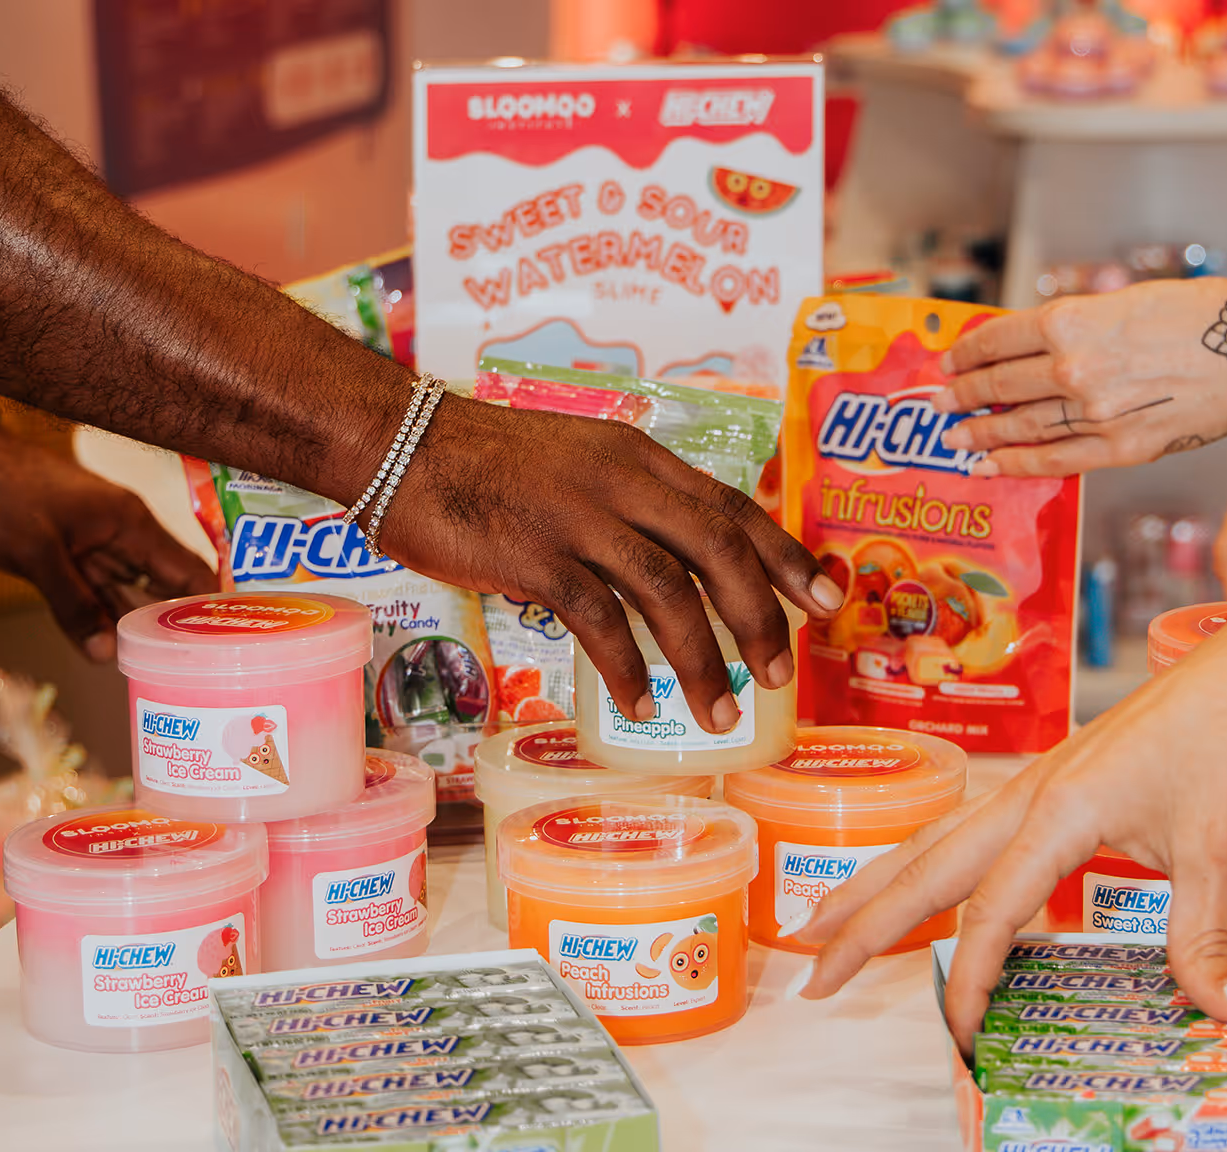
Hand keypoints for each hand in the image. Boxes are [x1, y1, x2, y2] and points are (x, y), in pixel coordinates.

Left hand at [0, 416, 215, 657]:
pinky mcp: (68, 556)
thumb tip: (107, 653)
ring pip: (128, 592)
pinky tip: (114, 648)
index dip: (212, 603)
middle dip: (182, 621)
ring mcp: (94, 545)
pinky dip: (104, 617)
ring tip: (166, 666)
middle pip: (164, 584)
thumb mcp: (37, 552)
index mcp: (128, 522)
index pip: (188, 569)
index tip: (233, 640)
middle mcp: (121, 534)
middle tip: (204, 665)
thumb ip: (73, 604)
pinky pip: (96, 592)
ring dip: (139, 625)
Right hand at [377, 395, 842, 737]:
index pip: (734, 507)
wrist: (401, 445)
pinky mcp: (533, 555)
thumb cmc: (486, 466)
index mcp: (639, 458)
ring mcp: (578, 517)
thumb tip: (678, 564)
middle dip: (762, 617)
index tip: (826, 601)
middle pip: (719, 551)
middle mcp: (621, 482)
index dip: (787, 557)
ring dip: (704, 659)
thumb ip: (630, 506)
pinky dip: (628, 670)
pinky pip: (598, 621)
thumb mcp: (580, 465)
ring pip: (668, 592)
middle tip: (784, 672)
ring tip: (720, 711)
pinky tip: (643, 705)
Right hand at [790, 598, 1226, 1050]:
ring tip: (819, 918)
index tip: (960, 1032)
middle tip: (812, 966)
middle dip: (863, 919)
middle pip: (926, 866)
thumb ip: (1205, 938)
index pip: (991, 911)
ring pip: (934, 840)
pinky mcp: (1048, 781)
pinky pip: (965, 828)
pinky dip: (924, 859)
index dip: (968, 978)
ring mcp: (1032, 784)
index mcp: (1059, 812)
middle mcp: (1028, 795)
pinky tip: (912, 875)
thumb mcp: (1220, 849)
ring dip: (876, 881)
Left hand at [934, 278, 1226, 475]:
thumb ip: (1075, 325)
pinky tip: (991, 467)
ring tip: (956, 438)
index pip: (997, 340)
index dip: (967, 353)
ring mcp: (1093, 413)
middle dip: (963, 396)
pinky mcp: (1119, 447)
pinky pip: (1054, 460)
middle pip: (999, 386)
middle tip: (941, 403)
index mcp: (1070, 320)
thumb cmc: (1196, 315)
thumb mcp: (1122, 301)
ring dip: (981, 435)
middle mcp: (1073, 368)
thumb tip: (1032, 346)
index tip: (951, 362)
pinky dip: (1016, 465)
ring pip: (1019, 427)